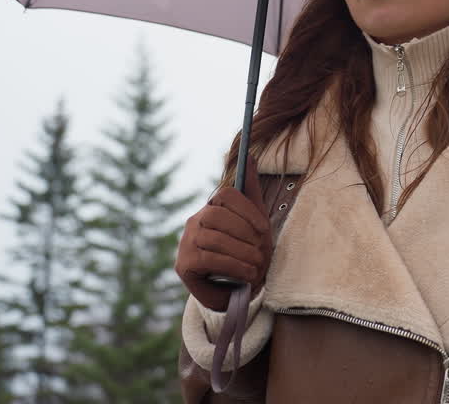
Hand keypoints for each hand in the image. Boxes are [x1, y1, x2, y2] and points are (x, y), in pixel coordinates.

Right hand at [176, 161, 272, 310]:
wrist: (233, 291)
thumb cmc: (246, 251)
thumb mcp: (253, 221)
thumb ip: (251, 191)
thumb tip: (250, 156)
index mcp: (212, 207)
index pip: (226, 195)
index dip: (247, 210)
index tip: (264, 228)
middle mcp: (195, 221)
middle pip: (217, 215)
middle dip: (244, 233)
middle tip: (262, 250)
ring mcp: (186, 242)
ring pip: (214, 238)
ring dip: (242, 252)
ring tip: (258, 265)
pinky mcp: (184, 264)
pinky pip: (208, 259)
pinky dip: (233, 265)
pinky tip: (247, 274)